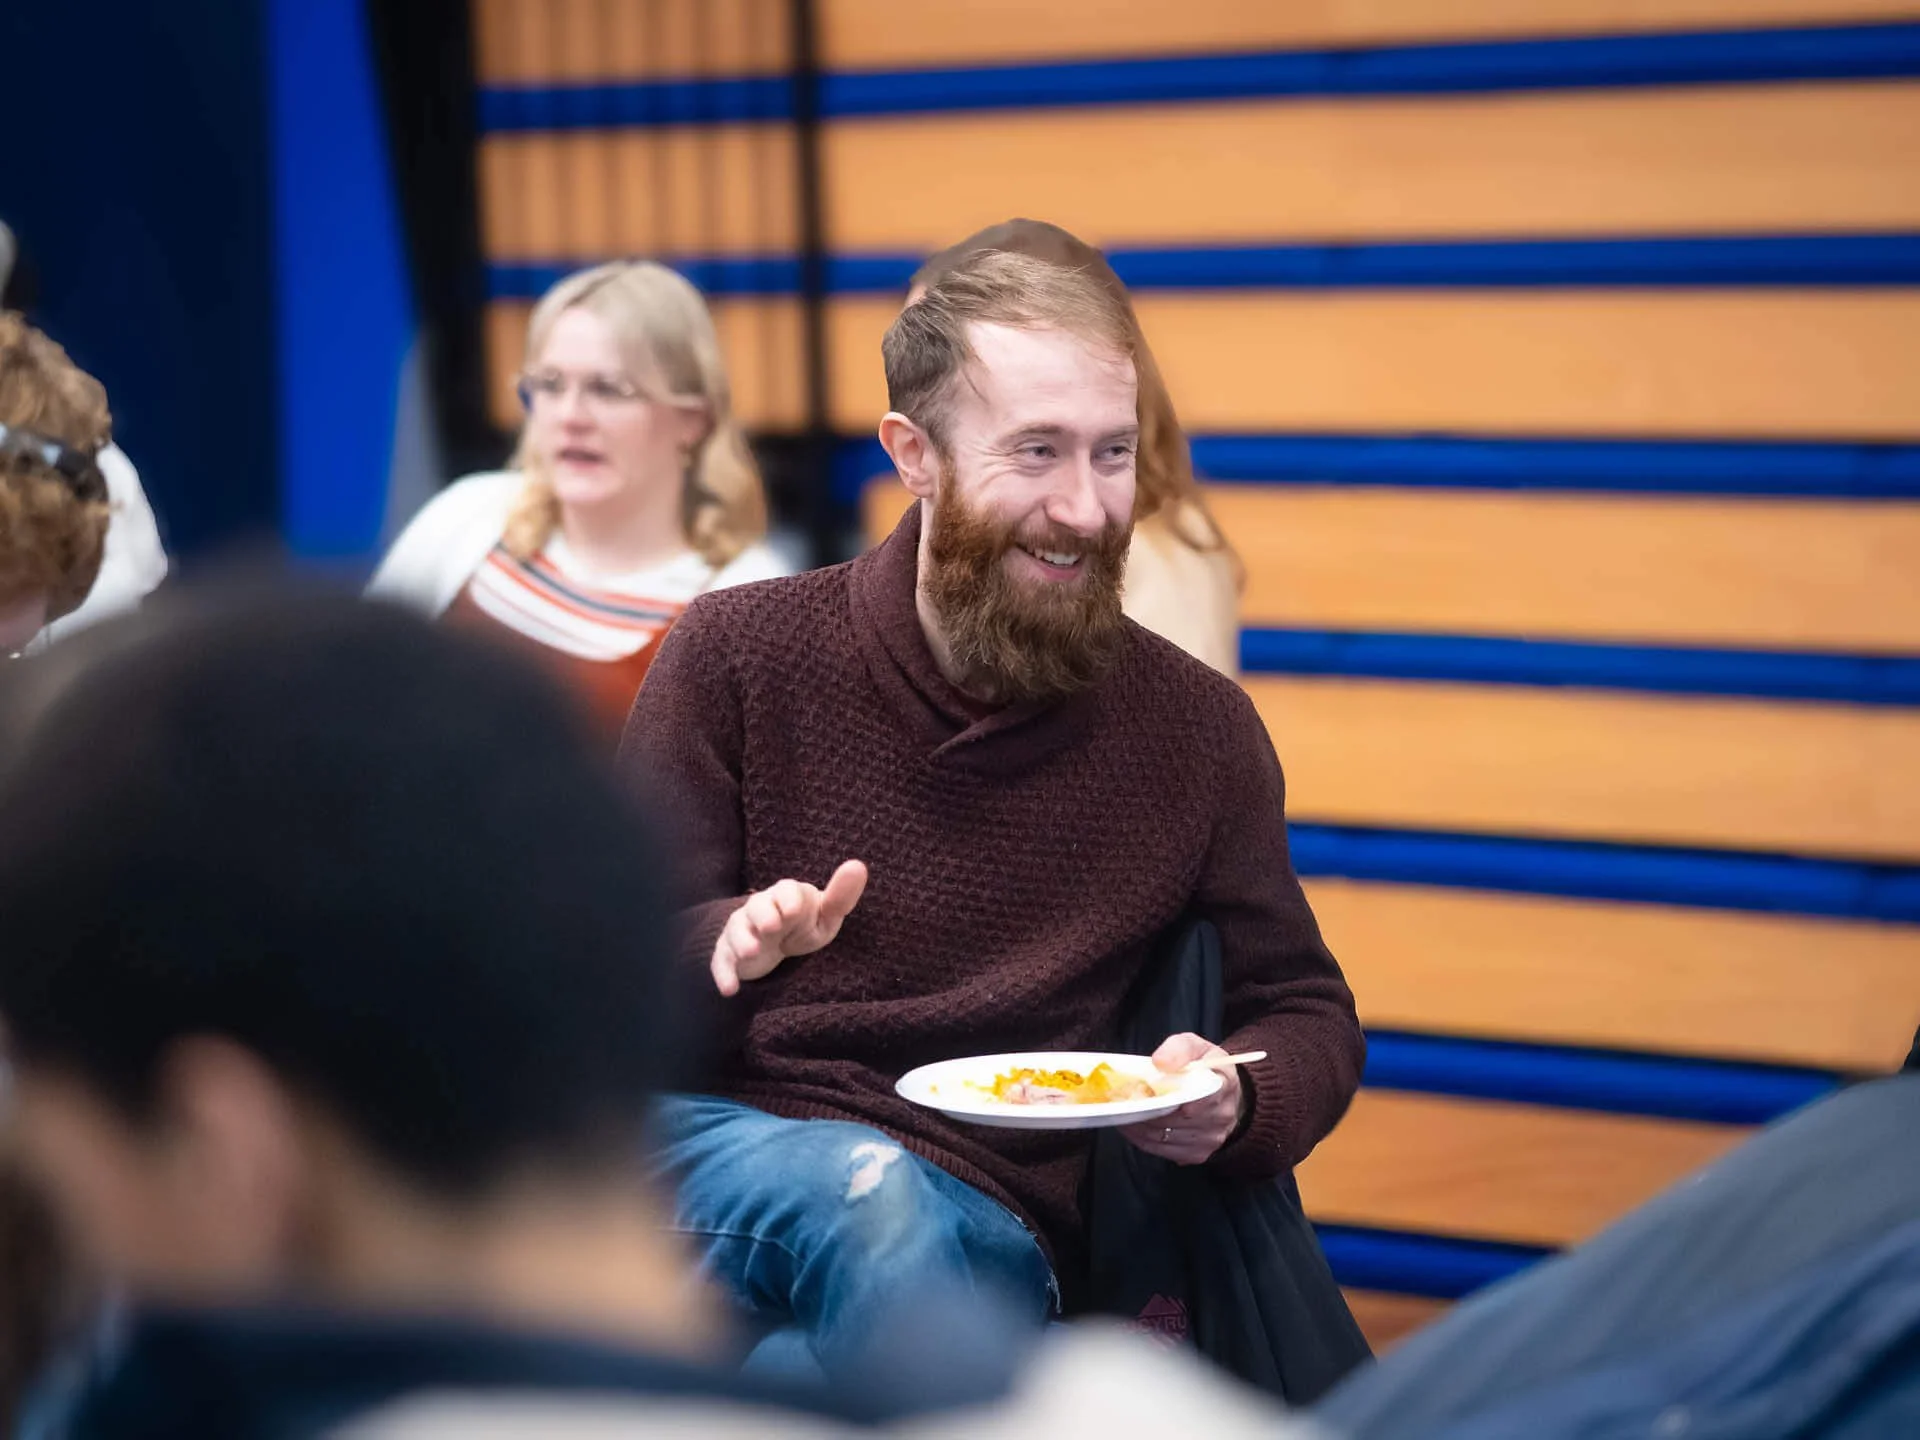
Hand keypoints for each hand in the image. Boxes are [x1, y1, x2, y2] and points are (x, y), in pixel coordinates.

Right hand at [711, 860, 867, 996]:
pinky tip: (730, 989)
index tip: (795, 911)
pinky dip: (724, 973)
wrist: (776, 940)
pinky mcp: (729, 952)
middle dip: (763, 914)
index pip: (787, 891)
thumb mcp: (826, 914)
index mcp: (787, 895)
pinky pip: (722, 959)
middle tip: (772, 927)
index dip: (789, 899)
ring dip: (742, 940)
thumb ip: (841, 895)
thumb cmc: (804, 923)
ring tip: (751, 953)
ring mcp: (743, 929)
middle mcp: (761, 907)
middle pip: (757, 906)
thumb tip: (858, 866)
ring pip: (737, 930)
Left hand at [1120, 1033, 1245, 1165]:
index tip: (1153, 1093)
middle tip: (1122, 1099)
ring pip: (1164, 1137)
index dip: (1178, 1098)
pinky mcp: (1197, 1155)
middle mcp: (1221, 1116)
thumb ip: (1179, 1049)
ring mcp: (1210, 1139)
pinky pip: (1162, 1149)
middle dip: (1146, 1109)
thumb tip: (1159, 1062)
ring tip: (1121, 1110)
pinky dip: (1140, 1137)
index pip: (1205, 1095)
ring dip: (1138, 1125)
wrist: (1224, 1097)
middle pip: (1177, 1119)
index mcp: (1224, 1084)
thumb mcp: (1196, 1047)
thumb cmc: (1205, 1068)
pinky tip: (1130, 1124)